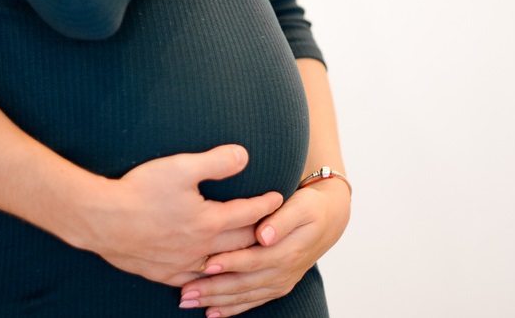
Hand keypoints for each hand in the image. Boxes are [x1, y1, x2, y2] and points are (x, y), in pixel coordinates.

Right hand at [66, 144, 283, 286]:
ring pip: (220, 267)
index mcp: (208, 221)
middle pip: (241, 244)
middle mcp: (200, 247)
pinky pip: (193, 281)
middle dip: (260, 235)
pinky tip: (209, 276)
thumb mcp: (180, 167)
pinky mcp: (163, 274)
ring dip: (238, 260)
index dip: (266, 204)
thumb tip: (245, 155)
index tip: (279, 198)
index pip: (248, 213)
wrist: (100, 219)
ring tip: (250, 254)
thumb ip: (216, 161)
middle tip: (274, 229)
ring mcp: (181, 264)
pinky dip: (208, 279)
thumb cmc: (139, 190)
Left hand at [178, 179, 350, 315]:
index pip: (253, 260)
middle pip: (243, 283)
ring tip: (188, 301)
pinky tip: (211, 313)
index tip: (205, 263)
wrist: (328, 221)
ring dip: (216, 301)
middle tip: (185, 292)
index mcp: (288, 252)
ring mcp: (280, 282)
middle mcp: (284, 272)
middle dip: (213, 289)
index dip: (229, 263)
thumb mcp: (301, 206)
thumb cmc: (310, 207)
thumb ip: (281, 220)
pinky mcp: (276, 287)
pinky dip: (231, 309)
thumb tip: (264, 235)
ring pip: (244, 296)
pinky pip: (251, 301)